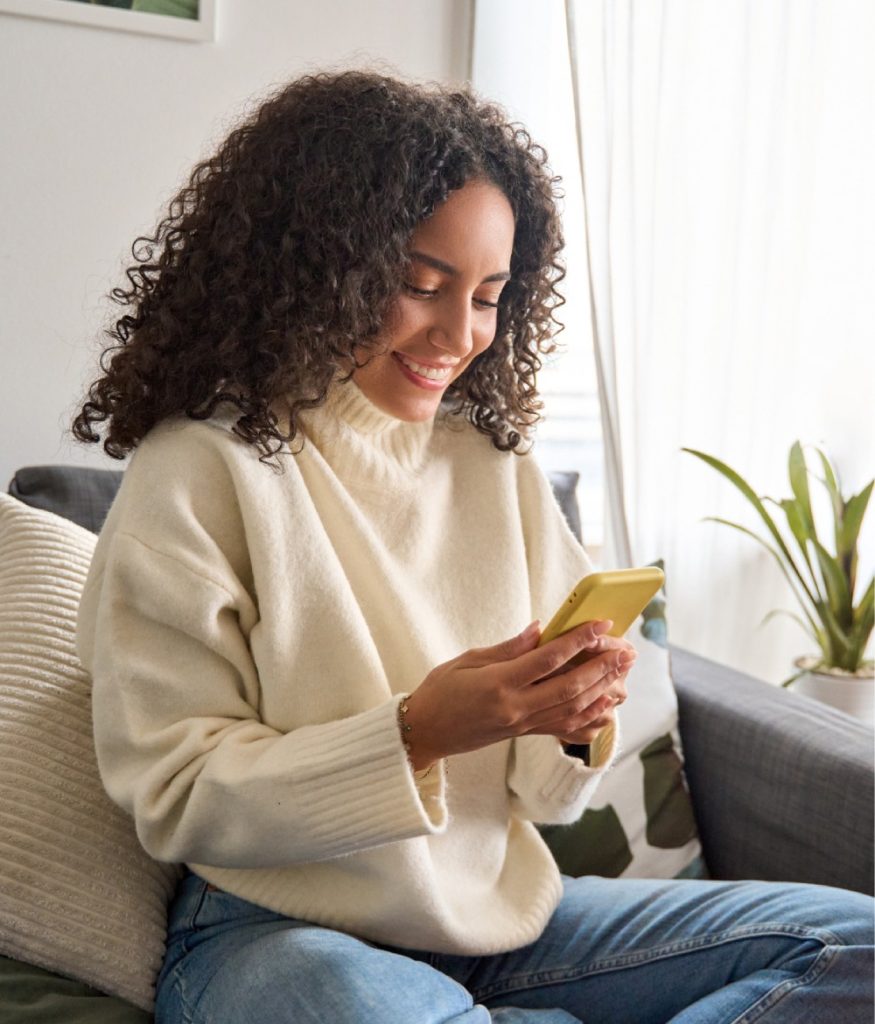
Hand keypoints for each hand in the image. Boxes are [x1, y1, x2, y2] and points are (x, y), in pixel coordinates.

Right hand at [401, 620, 636, 769]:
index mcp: (499, 684)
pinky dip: (590, 721)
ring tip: (623, 674)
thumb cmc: (441, 690)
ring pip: (573, 710)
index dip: (578, 640)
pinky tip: (607, 710)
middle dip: (602, 668)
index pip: (548, 659)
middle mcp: (515, 708)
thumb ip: (508, 647)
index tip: (601, 624)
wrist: (426, 731)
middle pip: (570, 688)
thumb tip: (541, 630)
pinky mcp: (524, 734)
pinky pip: (564, 730)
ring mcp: (522, 725)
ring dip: (602, 692)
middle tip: (626, 650)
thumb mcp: (467, 659)